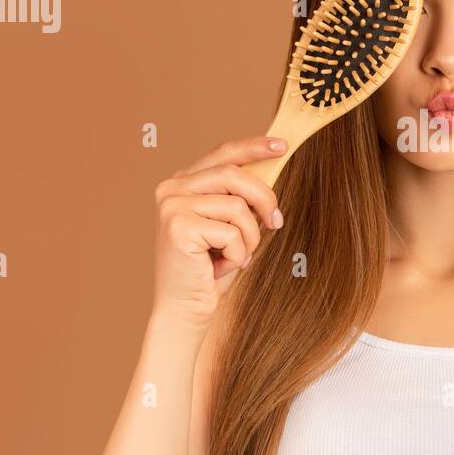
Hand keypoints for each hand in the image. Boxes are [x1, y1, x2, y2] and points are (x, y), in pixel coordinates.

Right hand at [150, 136, 284, 328]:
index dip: (253, 148)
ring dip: (249, 237)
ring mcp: (171, 206)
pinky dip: (238, 254)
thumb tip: (272, 172)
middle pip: (234, 175)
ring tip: (237, 256)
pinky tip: (221, 267)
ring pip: (237, 207)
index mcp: (183, 182)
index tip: (282, 145)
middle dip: (264, 199)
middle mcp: (171, 188)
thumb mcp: (230, 225)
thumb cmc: (211, 269)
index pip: (222, 155)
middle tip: (276, 222)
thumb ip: (241, 198)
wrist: (185, 309)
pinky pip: (231, 232)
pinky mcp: (178, 227)